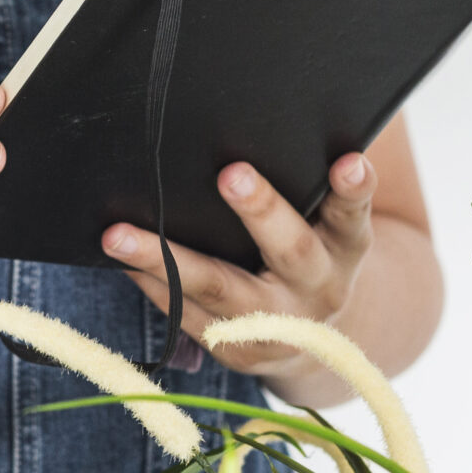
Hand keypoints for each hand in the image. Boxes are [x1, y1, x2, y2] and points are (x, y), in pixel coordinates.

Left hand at [102, 153, 378, 380]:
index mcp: (347, 247)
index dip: (353, 188)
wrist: (316, 340)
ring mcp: (276, 326)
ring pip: (219, 290)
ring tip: (117, 236)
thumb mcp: (329, 224)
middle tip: (232, 174)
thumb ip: (313, 186)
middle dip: (262, 212)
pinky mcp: (236, 351)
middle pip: (292, 250)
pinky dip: (152, 283)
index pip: (353, 211)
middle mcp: (319, 288)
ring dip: (166, 261)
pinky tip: (121, 258)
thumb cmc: (311, 251)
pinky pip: (187, 314)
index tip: (347, 162)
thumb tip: (264, 121)